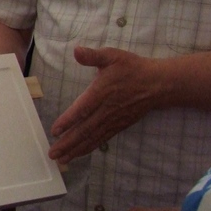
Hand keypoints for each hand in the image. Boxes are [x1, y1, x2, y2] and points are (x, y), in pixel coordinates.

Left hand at [49, 47, 163, 163]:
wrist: (158, 83)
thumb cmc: (132, 68)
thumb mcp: (112, 56)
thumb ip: (93, 56)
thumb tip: (76, 50)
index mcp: (101, 93)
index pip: (82, 109)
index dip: (68, 121)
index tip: (54, 131)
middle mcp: (106, 110)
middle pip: (84, 130)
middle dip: (67, 143)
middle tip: (52, 154)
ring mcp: (113, 120)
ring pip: (92, 138)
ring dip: (76, 150)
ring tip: (61, 160)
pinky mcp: (119, 126)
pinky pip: (101, 139)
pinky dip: (89, 148)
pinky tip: (79, 154)